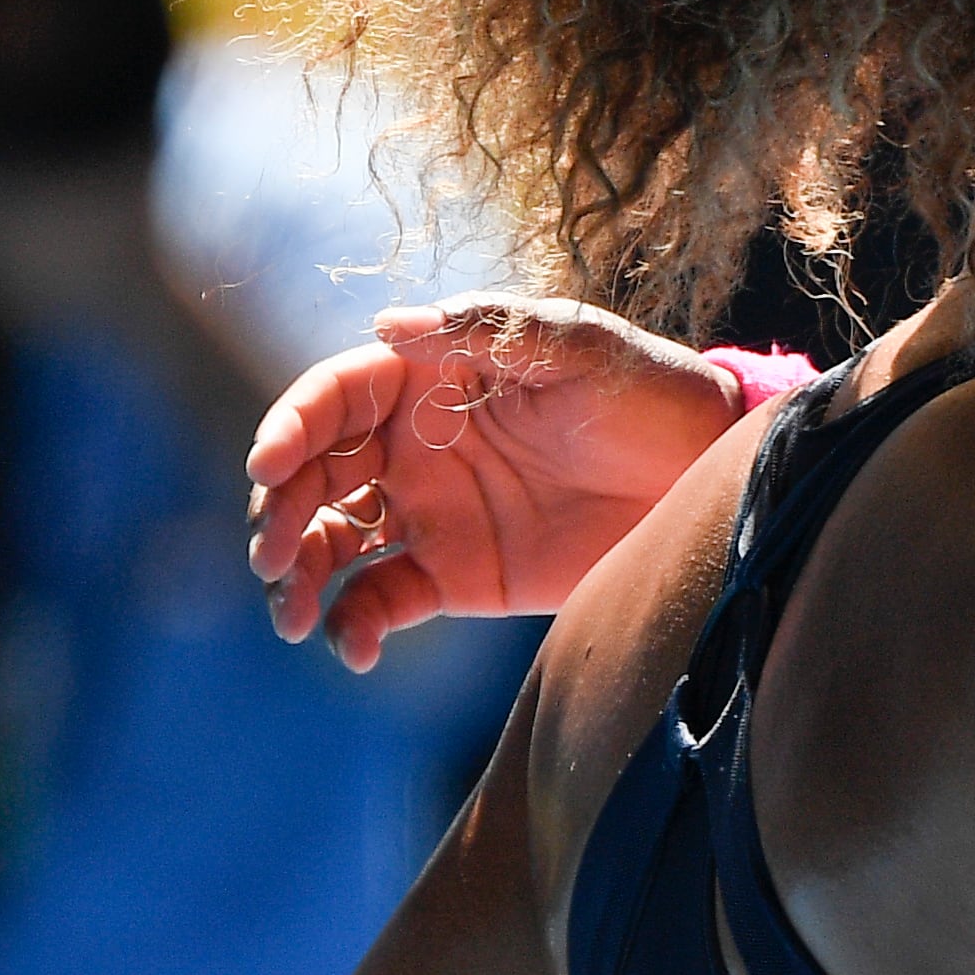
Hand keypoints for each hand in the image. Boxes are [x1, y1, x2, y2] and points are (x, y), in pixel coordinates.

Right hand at [244, 297, 741, 665]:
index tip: (269, 464)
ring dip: (296, 575)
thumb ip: (487, 332)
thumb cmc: (645, 391)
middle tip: (271, 556)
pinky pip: (381, 601)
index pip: (332, 399)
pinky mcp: (455, 576)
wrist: (705, 478)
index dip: (290, 427)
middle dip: (279, 512)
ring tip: (289, 615)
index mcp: (425, 381)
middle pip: (314, 476)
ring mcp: (428, 514)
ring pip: (331, 542)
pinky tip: (351, 650)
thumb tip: (387, 324)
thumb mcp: (578, 347)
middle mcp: (410, 448)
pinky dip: (353, 625)